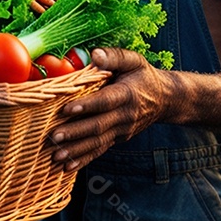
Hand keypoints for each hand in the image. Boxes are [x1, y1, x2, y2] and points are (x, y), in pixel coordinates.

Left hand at [49, 48, 172, 171]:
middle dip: (75, 133)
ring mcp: (122, 130)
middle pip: (98, 126)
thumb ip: (114, 57)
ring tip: (56, 156)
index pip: (105, 101)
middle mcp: (125, 116)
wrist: (165, 99)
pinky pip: (100, 150)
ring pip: (97, 142)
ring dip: (76, 150)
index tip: (67, 108)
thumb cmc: (143, 76)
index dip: (87, 105)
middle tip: (54, 136)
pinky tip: (67, 167)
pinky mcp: (118, 138)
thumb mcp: (134, 61)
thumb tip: (95, 54)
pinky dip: (84, 160)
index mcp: (127, 94)